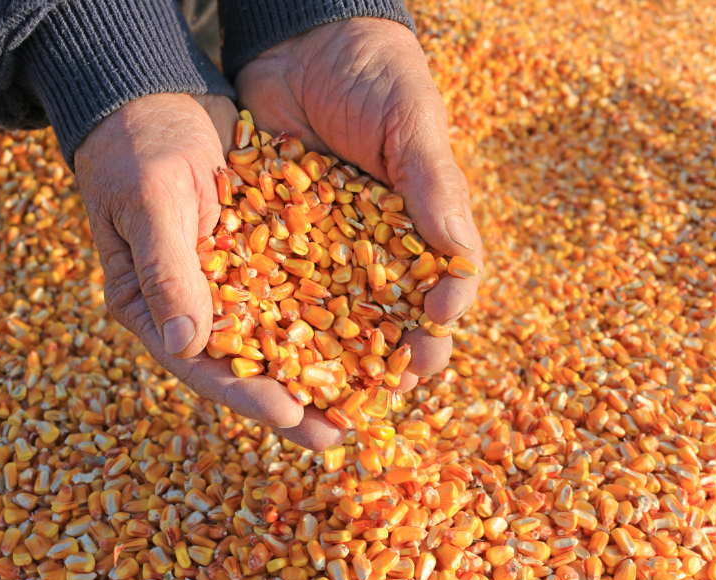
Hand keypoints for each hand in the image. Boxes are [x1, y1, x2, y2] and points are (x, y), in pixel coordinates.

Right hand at [75, 93, 345, 448]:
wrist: (155, 98)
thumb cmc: (135, 147)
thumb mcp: (150, 203)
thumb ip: (168, 271)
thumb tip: (187, 344)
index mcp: (150, 304)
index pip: (198, 363)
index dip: (244, 394)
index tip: (289, 416)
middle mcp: (192, 303)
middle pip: (244, 364)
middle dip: (290, 399)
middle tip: (337, 435)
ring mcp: (228, 282)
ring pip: (277, 335)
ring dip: (318, 367)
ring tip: (364, 401)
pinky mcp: (261, 255)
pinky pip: (298, 290)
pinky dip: (330, 313)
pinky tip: (371, 333)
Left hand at [236, 18, 483, 392]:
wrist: (304, 38)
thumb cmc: (377, 75)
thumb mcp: (411, 122)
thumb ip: (433, 184)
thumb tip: (461, 258)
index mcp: (419, 230)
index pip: (437, 295)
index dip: (435, 330)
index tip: (427, 349)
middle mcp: (371, 251)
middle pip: (380, 324)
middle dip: (375, 369)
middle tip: (366, 404)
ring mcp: (319, 248)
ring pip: (322, 320)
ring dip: (318, 366)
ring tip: (307, 404)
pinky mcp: (270, 236)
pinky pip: (267, 285)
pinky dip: (263, 319)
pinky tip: (253, 352)